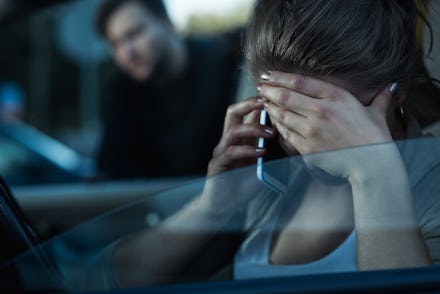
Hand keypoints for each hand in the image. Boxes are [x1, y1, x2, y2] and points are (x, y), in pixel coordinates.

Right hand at [202, 97, 275, 213]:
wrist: (226, 205)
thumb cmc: (245, 182)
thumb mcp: (263, 161)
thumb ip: (269, 146)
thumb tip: (288, 132)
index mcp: (239, 136)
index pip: (246, 111)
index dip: (259, 102)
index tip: (277, 98)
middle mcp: (228, 140)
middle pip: (233, 112)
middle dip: (249, 103)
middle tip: (267, 103)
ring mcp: (221, 151)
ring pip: (233, 130)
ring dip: (254, 129)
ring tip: (272, 133)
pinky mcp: (217, 165)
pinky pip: (231, 152)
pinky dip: (247, 150)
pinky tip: (261, 152)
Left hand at [258, 71, 394, 178]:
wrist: (372, 165)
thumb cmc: (375, 138)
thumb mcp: (377, 112)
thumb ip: (379, 97)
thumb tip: (391, 85)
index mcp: (336, 96)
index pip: (300, 81)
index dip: (280, 77)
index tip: (269, 75)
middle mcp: (321, 110)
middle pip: (286, 96)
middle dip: (269, 90)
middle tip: (260, 86)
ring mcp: (311, 129)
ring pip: (282, 114)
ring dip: (269, 106)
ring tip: (263, 100)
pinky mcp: (306, 146)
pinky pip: (285, 132)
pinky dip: (276, 124)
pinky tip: (272, 119)